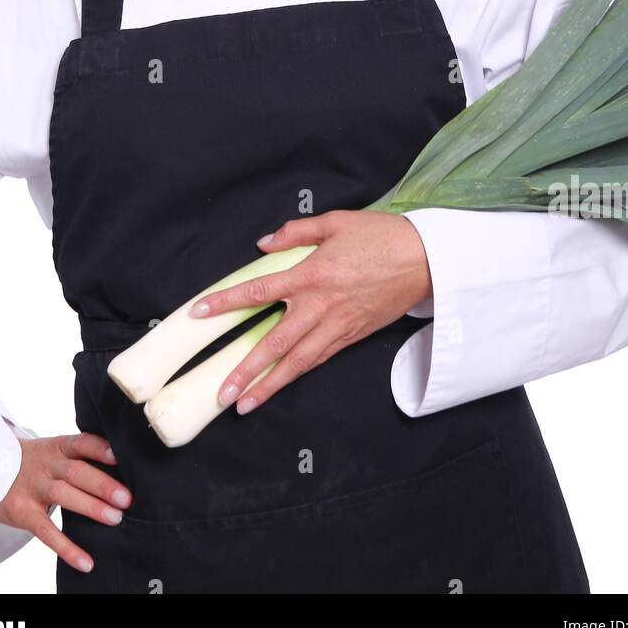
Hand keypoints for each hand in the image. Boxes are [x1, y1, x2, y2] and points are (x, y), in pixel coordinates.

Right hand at [0, 432, 131, 573]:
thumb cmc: (34, 463)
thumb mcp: (53, 451)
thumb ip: (80, 458)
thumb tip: (123, 472)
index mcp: (57, 447)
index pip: (80, 443)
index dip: (99, 448)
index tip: (119, 455)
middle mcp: (47, 465)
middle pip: (75, 471)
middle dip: (102, 484)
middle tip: (127, 498)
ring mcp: (34, 488)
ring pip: (63, 495)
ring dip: (90, 507)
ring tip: (115, 518)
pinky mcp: (23, 513)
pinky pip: (46, 531)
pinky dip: (67, 547)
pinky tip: (86, 561)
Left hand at [190, 210, 431, 416]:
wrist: (428, 260)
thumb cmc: (383, 236)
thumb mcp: (336, 222)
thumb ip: (295, 232)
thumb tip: (262, 244)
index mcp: (311, 274)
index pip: (259, 290)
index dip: (226, 302)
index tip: (199, 312)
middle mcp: (321, 306)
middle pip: (276, 343)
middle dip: (246, 369)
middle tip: (222, 392)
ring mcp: (338, 326)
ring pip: (298, 362)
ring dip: (269, 385)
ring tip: (245, 405)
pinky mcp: (353, 336)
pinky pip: (320, 358)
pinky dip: (299, 374)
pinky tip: (281, 385)